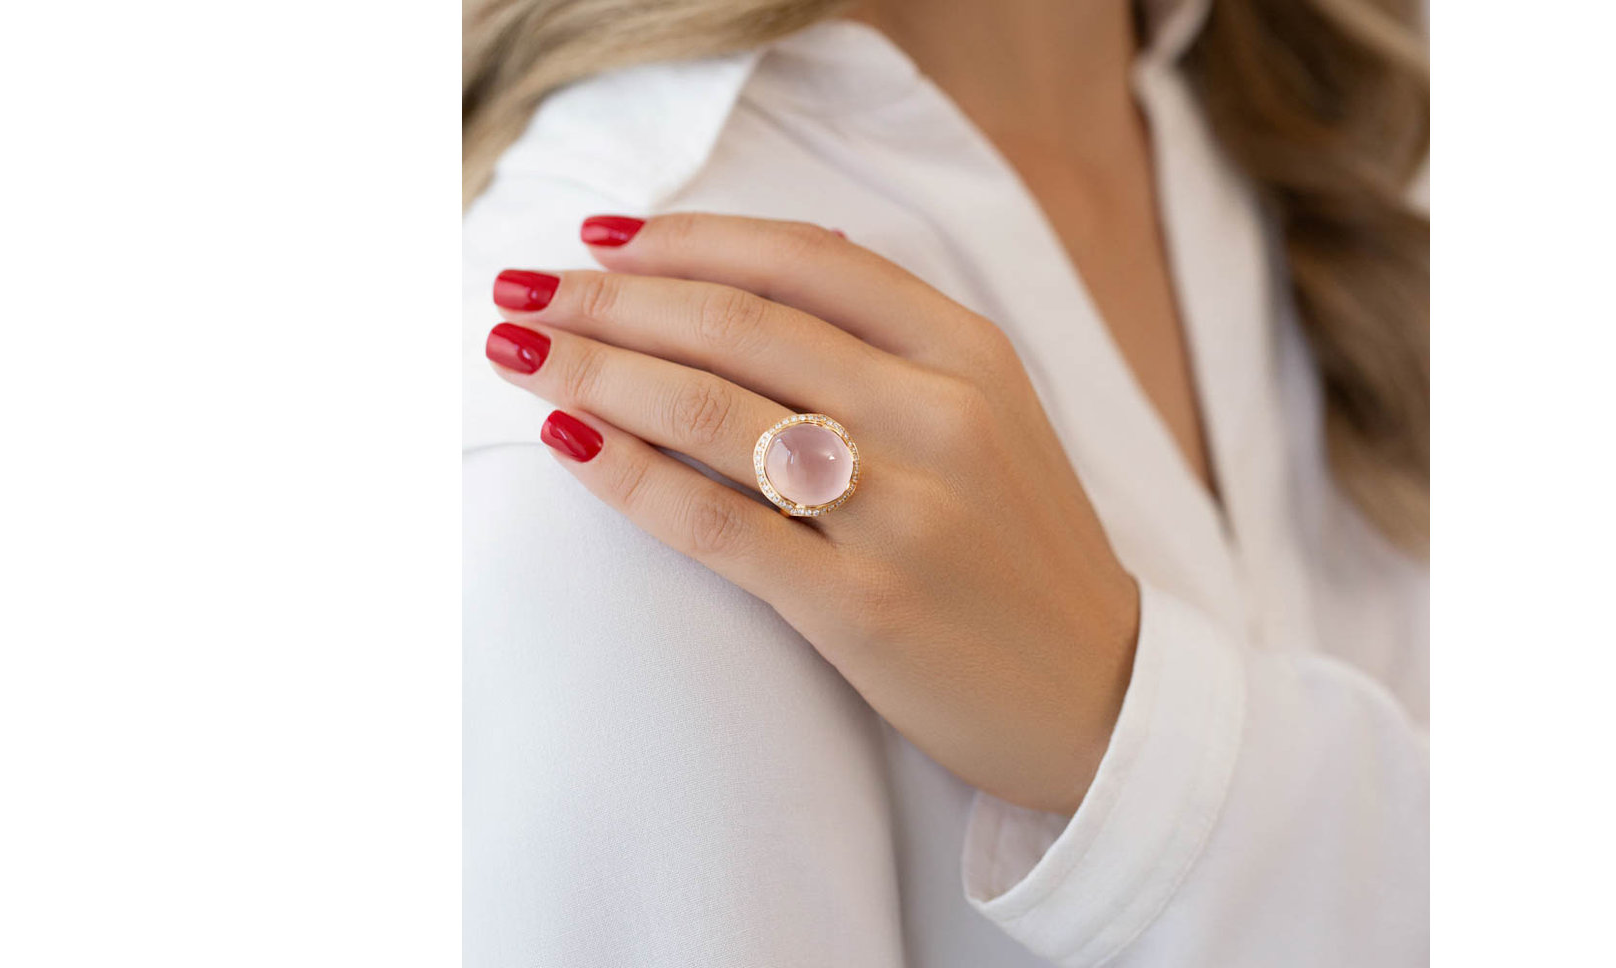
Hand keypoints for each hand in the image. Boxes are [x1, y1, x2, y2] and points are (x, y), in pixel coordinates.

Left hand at [484, 214, 1138, 813]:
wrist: (1098, 697)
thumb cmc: (1023, 549)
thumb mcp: (996, 413)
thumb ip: (900, 337)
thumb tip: (788, 249)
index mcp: (972, 355)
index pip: (804, 259)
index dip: (686, 238)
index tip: (600, 238)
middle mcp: (940, 417)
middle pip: (739, 325)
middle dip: (611, 299)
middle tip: (525, 290)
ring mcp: (903, 514)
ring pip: (712, 410)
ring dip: (594, 370)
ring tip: (517, 350)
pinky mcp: (863, 608)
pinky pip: (715, 523)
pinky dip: (628, 474)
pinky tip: (568, 441)